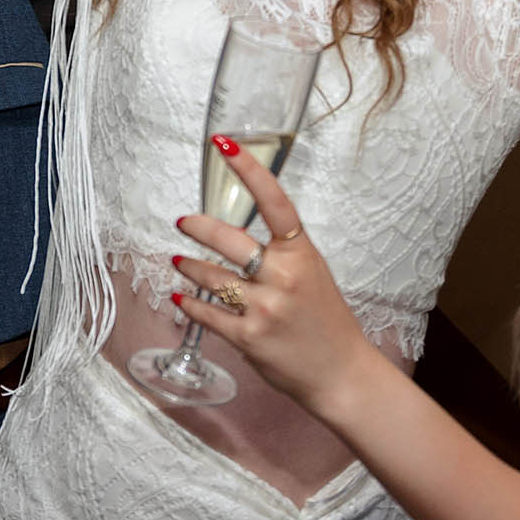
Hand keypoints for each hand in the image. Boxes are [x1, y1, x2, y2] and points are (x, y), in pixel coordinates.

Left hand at [168, 134, 371, 412]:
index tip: (225, 145)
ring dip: (188, 266)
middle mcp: (283, 276)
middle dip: (198, 227)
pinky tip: (180, 297)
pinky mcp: (248, 338)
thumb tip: (238, 235)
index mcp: (302, 253)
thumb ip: (282, 253)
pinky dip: (189, 303)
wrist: (341, 373)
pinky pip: (207, 314)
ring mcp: (265, 308)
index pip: (274, 202)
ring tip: (177, 261)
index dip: (248, 171)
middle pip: (229, 240)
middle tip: (183, 222)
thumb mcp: (313, 274)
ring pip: (211, 277)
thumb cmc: (326, 321)